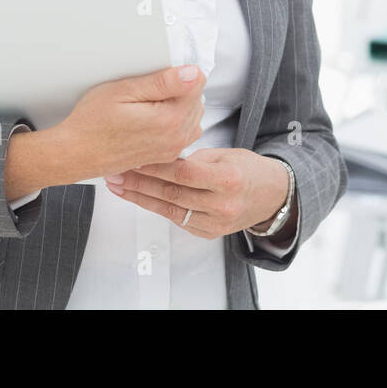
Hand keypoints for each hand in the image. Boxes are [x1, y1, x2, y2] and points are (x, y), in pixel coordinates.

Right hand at [44, 65, 206, 181]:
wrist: (76, 153)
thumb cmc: (92, 123)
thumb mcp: (124, 90)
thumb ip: (163, 82)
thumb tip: (192, 73)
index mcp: (170, 119)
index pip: (197, 82)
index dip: (177, 73)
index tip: (158, 76)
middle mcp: (176, 138)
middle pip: (196, 99)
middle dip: (178, 90)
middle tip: (146, 92)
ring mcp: (172, 149)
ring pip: (192, 115)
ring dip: (177, 106)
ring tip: (147, 105)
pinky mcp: (166, 155)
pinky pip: (184, 131)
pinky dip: (173, 121)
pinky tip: (151, 119)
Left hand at [104, 149, 289, 239]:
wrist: (271, 196)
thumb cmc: (248, 170)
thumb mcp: (226, 154)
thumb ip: (196, 158)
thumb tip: (162, 156)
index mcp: (229, 179)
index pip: (184, 172)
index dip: (155, 166)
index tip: (134, 156)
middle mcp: (222, 204)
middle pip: (172, 193)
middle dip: (139, 182)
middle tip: (116, 172)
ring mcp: (215, 223)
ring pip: (169, 210)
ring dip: (140, 197)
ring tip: (119, 186)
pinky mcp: (208, 233)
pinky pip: (177, 219)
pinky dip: (156, 207)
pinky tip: (140, 197)